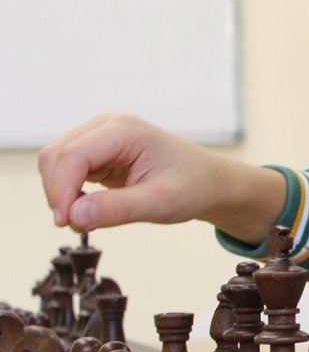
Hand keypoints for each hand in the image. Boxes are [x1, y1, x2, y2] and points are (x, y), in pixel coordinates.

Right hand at [37, 112, 284, 241]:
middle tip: (79, 226)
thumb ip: (118, 209)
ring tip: (91, 220)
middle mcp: (107, 125)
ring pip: (55, 163)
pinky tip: (92, 210)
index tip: (67, 224)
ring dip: (62, 195)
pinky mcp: (97, 151)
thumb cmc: (193, 187)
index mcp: (124, 129)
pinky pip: (66, 171)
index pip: (72, 156)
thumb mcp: (161, 203)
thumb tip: (72, 217)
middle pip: (55, 156)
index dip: (61, 191)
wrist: (209, 182)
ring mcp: (99, 136)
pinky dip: (69, 194)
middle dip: (58, 194)